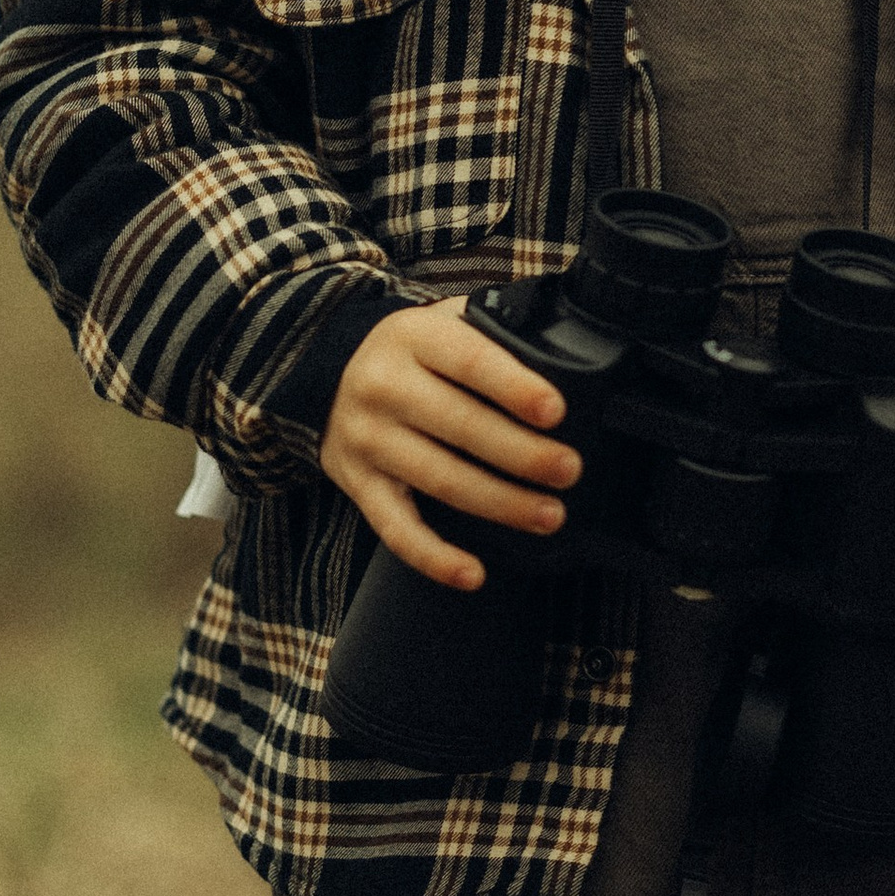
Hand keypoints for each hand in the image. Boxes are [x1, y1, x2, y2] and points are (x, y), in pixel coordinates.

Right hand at [320, 302, 581, 591]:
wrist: (324, 375)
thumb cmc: (413, 353)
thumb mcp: (444, 321)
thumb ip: (495, 329)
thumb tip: (570, 346)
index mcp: (415, 338)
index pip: (471, 362)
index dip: (514, 387)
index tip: (556, 412)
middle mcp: (384, 386)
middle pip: (460, 425)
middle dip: (522, 453)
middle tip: (569, 470)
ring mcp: (368, 439)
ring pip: (439, 479)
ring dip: (500, 503)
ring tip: (549, 515)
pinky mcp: (358, 485)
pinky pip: (396, 529)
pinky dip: (434, 557)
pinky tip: (473, 574)